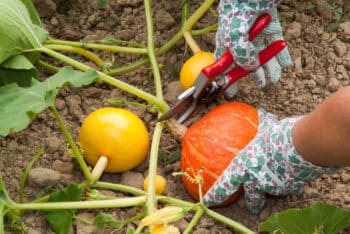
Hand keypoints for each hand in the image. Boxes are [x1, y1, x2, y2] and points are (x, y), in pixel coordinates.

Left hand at [203, 109, 337, 213]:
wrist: (303, 145)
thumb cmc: (277, 134)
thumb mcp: (263, 128)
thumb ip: (261, 126)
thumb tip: (262, 114)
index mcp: (243, 166)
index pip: (225, 185)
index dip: (216, 194)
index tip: (209, 201)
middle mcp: (257, 180)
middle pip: (252, 199)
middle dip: (252, 204)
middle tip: (252, 206)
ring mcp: (275, 187)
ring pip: (273, 192)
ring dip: (275, 188)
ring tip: (278, 181)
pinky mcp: (292, 188)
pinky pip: (291, 187)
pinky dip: (292, 181)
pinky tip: (296, 172)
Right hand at [215, 1, 291, 95]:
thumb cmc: (239, 6)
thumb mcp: (234, 32)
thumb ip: (240, 52)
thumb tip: (250, 68)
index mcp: (226, 40)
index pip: (224, 64)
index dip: (226, 77)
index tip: (231, 91)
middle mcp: (241, 38)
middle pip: (246, 61)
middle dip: (253, 74)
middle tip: (261, 85)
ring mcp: (256, 32)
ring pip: (263, 53)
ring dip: (269, 67)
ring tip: (274, 78)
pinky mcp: (271, 25)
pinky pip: (276, 42)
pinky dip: (281, 54)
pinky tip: (285, 64)